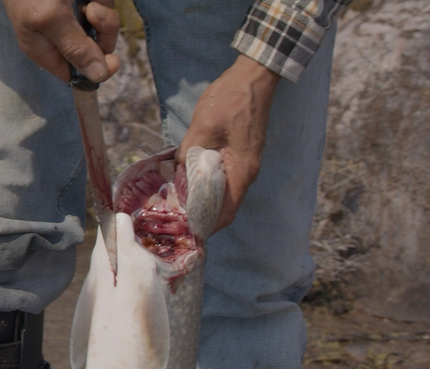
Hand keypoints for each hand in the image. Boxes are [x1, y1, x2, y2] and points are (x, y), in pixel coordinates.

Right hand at [2, 0, 120, 82]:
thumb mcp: (49, 18)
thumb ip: (74, 47)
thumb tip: (97, 76)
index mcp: (46, 49)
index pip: (77, 73)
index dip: (96, 69)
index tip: (112, 60)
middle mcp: (61, 35)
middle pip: (97, 49)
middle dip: (102, 31)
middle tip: (93, 11)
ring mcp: (73, 14)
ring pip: (104, 24)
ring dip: (103, 7)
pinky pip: (104, 3)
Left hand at [177, 55, 280, 232]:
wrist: (254, 75)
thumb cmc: (232, 98)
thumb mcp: (203, 125)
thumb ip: (189, 151)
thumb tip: (176, 170)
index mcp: (242, 171)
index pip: (226, 212)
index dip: (207, 226)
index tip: (186, 231)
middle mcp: (246, 171)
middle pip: (223, 204)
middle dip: (200, 213)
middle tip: (175, 216)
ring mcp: (245, 161)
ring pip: (222, 190)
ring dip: (202, 196)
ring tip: (177, 198)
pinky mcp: (240, 152)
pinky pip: (223, 175)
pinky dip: (206, 180)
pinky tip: (186, 175)